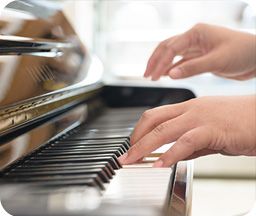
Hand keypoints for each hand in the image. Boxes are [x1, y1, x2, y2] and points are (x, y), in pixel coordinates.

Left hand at [118, 95, 255, 166]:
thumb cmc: (240, 121)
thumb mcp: (209, 130)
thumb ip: (190, 142)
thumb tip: (174, 154)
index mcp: (188, 107)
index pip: (155, 115)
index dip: (139, 130)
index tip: (132, 144)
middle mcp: (190, 109)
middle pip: (153, 120)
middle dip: (135, 138)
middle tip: (125, 154)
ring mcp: (200, 117)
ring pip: (164, 130)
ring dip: (144, 146)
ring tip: (133, 160)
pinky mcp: (213, 129)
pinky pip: (186, 141)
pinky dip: (170, 154)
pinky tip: (161, 164)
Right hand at [144, 23, 255, 80]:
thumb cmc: (243, 53)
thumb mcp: (217, 60)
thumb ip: (193, 68)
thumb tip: (170, 74)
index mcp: (197, 33)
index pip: (171, 47)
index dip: (160, 62)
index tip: (153, 75)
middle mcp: (194, 38)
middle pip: (167, 47)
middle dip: (155, 61)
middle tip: (147, 74)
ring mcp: (196, 47)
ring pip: (172, 54)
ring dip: (162, 64)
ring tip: (152, 76)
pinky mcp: (200, 57)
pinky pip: (181, 61)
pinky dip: (172, 68)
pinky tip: (165, 75)